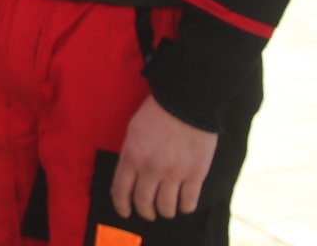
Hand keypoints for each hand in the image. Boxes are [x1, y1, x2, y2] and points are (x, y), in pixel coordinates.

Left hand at [112, 97, 217, 220]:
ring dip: (165, 211)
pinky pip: (188, 202)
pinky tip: (183, 204)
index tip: (125, 212)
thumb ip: (131, 155)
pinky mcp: (195, 175)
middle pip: (143, 203)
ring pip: (166, 207)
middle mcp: (151, 168)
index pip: (120, 191)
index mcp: (132, 156)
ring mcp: (174, 173)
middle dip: (144, 211)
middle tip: (148, 212)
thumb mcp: (133, 131)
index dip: (121, 206)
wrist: (187, 103)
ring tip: (166, 209)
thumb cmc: (157, 114)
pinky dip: (185, 207)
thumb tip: (129, 178)